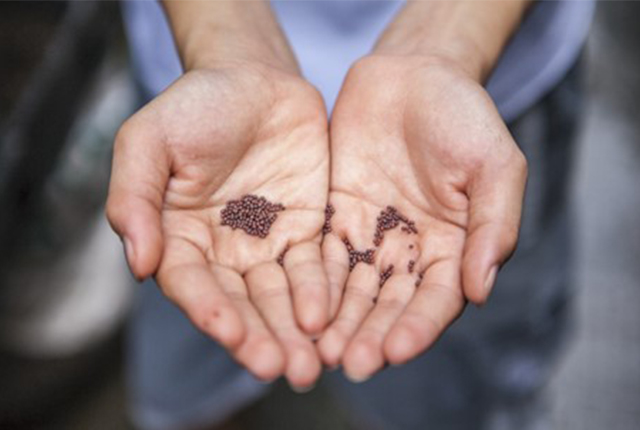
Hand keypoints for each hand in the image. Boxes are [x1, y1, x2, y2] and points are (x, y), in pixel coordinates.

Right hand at [106, 63, 328, 387]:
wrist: (254, 78)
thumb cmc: (195, 105)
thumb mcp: (148, 140)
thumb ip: (134, 198)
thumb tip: (138, 263)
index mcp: (179, 237)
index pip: (192, 284)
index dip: (208, 310)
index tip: (228, 332)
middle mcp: (223, 252)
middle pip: (241, 303)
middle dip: (260, 336)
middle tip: (282, 368)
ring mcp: (267, 244)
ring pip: (281, 297)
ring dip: (294, 331)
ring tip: (310, 364)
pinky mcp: (306, 232)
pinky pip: (315, 268)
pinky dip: (322, 294)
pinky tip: (330, 318)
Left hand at [318, 56, 526, 380]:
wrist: (413, 75)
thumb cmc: (463, 115)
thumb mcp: (495, 164)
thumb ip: (495, 225)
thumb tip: (482, 289)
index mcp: (453, 248)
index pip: (436, 300)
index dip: (418, 327)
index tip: (396, 351)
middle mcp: (408, 252)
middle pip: (388, 305)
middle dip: (370, 335)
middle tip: (349, 363)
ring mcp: (368, 237)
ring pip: (350, 290)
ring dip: (337, 322)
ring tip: (318, 350)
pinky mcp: (333, 217)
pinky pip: (319, 256)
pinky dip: (310, 283)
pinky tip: (297, 306)